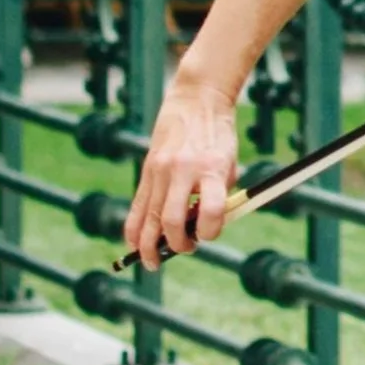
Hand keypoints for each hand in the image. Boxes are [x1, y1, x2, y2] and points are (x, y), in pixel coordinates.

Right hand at [122, 77, 239, 264]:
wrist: (196, 102)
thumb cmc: (219, 136)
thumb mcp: (229, 163)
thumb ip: (219, 195)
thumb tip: (202, 228)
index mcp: (212, 168)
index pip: (210, 211)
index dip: (211, 231)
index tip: (210, 233)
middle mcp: (183, 171)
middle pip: (173, 220)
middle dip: (177, 244)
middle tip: (186, 248)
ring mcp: (161, 171)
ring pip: (150, 218)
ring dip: (150, 245)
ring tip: (152, 263)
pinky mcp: (147, 170)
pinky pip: (138, 206)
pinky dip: (135, 228)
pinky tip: (134, 244)